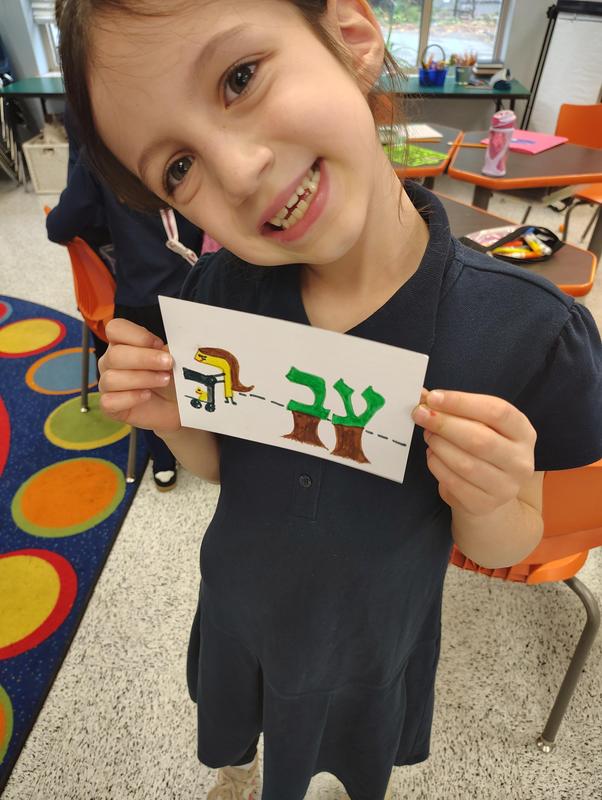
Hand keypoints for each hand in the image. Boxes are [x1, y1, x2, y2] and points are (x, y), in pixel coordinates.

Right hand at [98, 318, 180, 432]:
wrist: (177, 405)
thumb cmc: (171, 378)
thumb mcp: (172, 360)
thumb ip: (165, 350)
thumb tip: (165, 349)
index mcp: (122, 343)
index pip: (115, 329)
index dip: (137, 335)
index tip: (159, 344)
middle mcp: (110, 362)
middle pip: (115, 355)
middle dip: (145, 359)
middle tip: (168, 363)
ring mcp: (108, 384)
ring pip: (111, 378)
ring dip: (142, 378)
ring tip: (163, 380)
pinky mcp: (110, 406)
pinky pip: (109, 401)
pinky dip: (131, 398)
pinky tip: (147, 395)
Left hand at [411, 389, 535, 516]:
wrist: (489, 491)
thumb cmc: (483, 449)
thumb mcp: (480, 425)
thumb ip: (458, 410)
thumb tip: (424, 397)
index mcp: (523, 432)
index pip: (497, 411)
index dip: (462, 402)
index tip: (433, 397)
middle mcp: (521, 460)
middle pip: (480, 439)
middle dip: (444, 424)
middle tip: (421, 414)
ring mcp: (506, 486)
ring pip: (465, 463)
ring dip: (439, 445)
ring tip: (428, 435)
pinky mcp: (485, 504)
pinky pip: (454, 482)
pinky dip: (437, 465)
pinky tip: (432, 454)